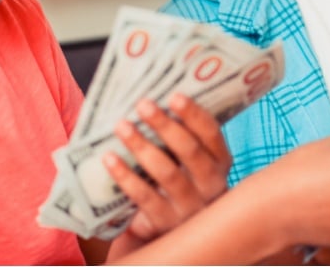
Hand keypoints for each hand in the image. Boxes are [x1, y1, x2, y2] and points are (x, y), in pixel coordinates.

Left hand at [104, 94, 231, 252]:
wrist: (168, 233)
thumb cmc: (175, 183)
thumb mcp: (187, 164)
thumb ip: (179, 139)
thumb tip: (152, 102)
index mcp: (220, 163)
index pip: (212, 135)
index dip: (194, 115)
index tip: (174, 96)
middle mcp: (212, 185)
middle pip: (190, 152)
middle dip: (165, 126)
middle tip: (142, 105)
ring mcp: (190, 207)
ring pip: (167, 173)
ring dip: (142, 146)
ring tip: (122, 126)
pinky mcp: (165, 223)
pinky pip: (144, 197)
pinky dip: (125, 176)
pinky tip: (109, 159)